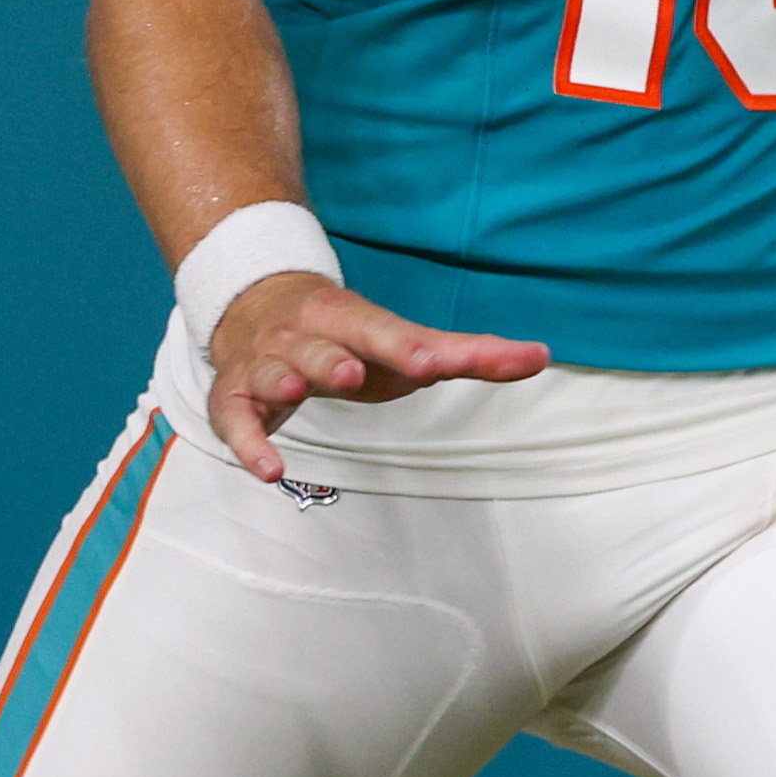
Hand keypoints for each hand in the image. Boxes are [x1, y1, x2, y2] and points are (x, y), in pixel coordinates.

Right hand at [202, 271, 548, 484]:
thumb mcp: (404, 342)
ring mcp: (267, 363)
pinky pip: (235, 418)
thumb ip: (469, 354)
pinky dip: (247, 443)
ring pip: (271, 371)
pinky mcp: (236, 397)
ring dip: (282, 380)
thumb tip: (540, 355)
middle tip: (348, 372)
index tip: (430, 363)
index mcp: (350, 318)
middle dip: (332, 357)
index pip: (379, 330)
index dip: (402, 346)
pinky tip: (269, 470)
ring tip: (294, 390)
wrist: (258, 307)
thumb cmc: (350, 338)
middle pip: (319, 344)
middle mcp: (304, 335)